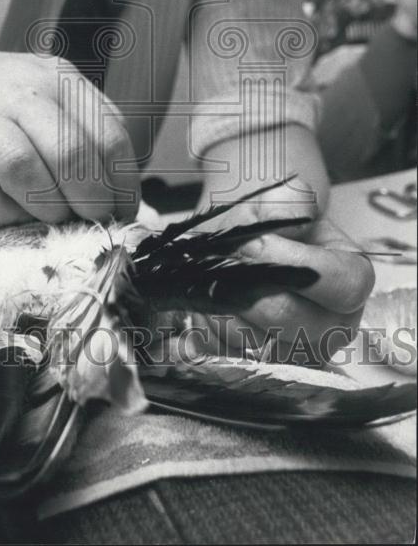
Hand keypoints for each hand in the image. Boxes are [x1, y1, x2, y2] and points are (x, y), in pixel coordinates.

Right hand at [0, 50, 139, 225]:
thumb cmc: (11, 102)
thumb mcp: (57, 97)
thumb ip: (90, 132)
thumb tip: (121, 197)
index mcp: (61, 80)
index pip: (109, 136)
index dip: (122, 184)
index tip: (122, 212)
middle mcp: (23, 90)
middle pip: (69, 153)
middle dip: (90, 200)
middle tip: (92, 221)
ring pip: (22, 168)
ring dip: (46, 207)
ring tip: (53, 217)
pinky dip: (0, 210)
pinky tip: (12, 211)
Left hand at [189, 181, 374, 363]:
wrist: (241, 239)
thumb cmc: (269, 219)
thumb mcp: (284, 198)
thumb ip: (290, 203)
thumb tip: (276, 226)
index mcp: (352, 281)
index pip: (342, 285)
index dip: (293, 260)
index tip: (255, 241)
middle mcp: (331, 325)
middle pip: (290, 318)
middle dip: (250, 282)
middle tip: (227, 255)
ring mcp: (296, 351)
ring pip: (254, 340)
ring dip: (226, 301)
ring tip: (217, 273)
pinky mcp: (259, 366)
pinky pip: (228, 352)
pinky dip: (212, 321)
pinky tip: (212, 295)